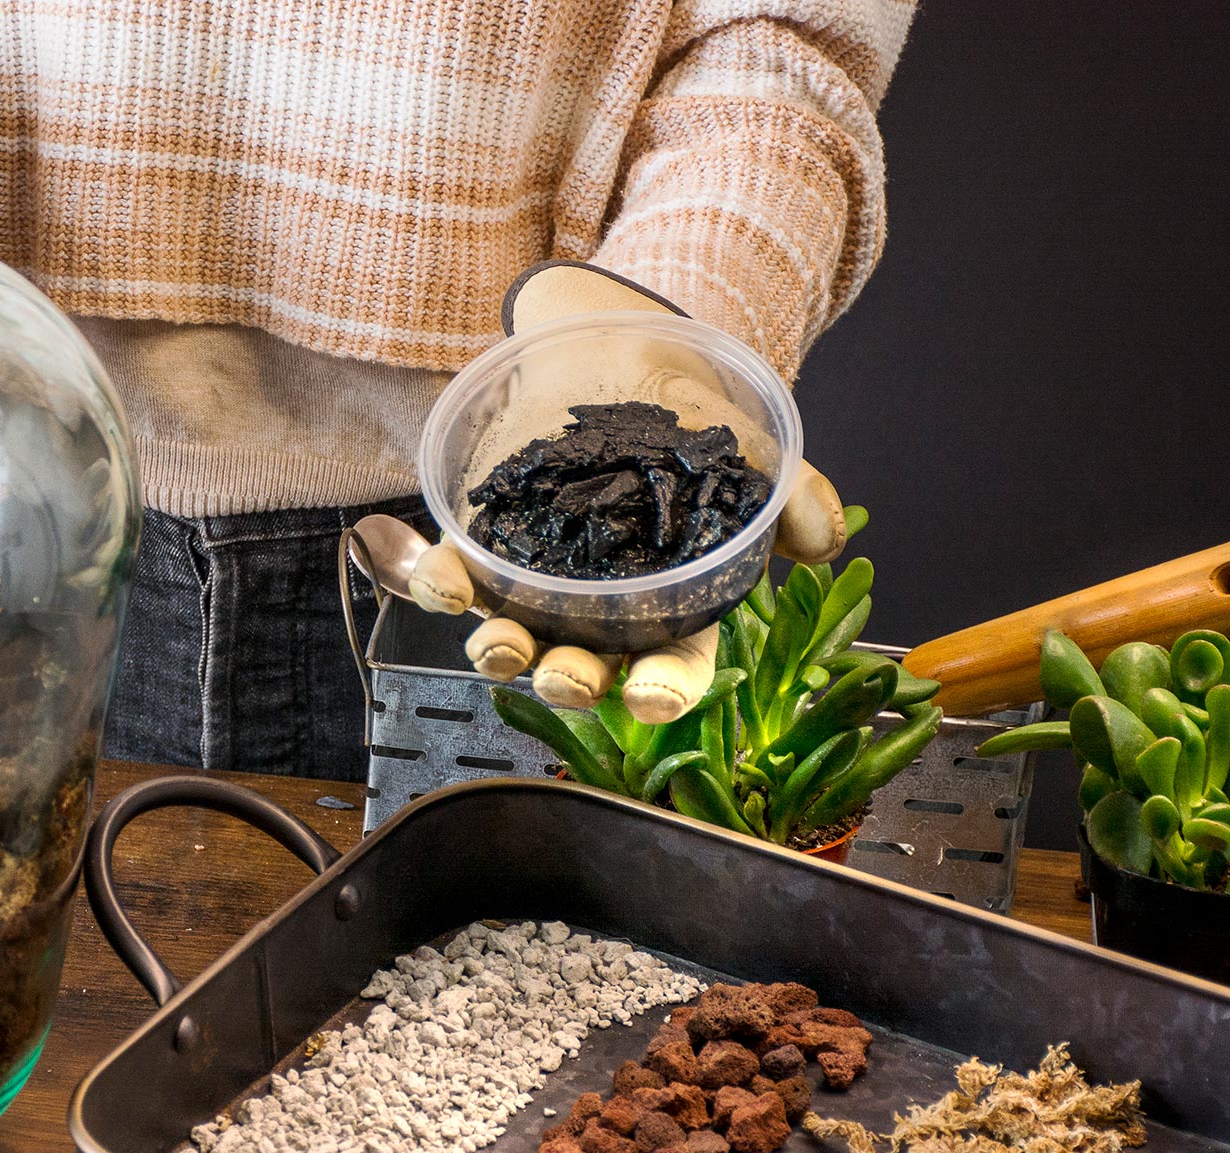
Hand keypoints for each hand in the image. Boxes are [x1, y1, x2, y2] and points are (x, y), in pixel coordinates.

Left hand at [410, 261, 846, 723]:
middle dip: (573, 681)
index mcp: (669, 607)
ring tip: (499, 646)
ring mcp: (536, 581)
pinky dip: (442, 587)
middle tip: (567, 675)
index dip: (662, 690)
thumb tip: (821, 540)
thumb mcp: (749, 450)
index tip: (648, 694)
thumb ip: (792, 496)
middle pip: (586, 667)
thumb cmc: (685, 415)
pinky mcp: (484, 543)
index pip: (672, 667)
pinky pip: (455, 579)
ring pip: (516, 638)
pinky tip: (444, 582)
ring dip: (502, 652)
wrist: (616, 346)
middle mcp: (598, 610)